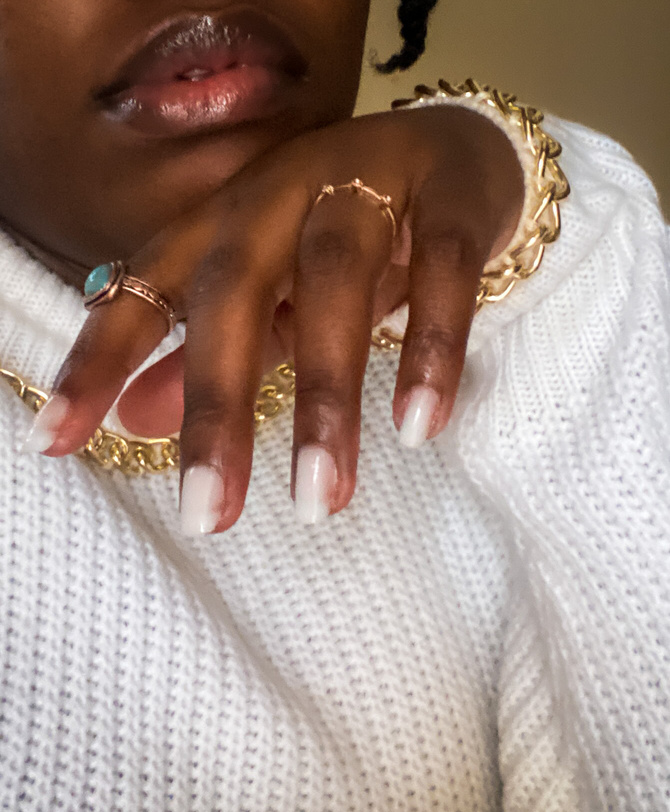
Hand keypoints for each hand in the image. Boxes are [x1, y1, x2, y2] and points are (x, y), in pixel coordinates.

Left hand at [39, 103, 523, 531]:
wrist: (459, 153)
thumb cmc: (348, 236)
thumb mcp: (274, 298)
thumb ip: (213, 357)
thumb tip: (134, 423)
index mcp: (224, 223)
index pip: (143, 288)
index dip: (97, 362)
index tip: (55, 445)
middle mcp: (280, 195)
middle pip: (233, 293)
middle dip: (216, 409)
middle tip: (208, 515)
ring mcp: (367, 184)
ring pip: (336, 284)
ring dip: (326, 398)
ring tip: (320, 498)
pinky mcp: (450, 195)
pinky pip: (442, 273)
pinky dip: (430, 348)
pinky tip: (418, 426)